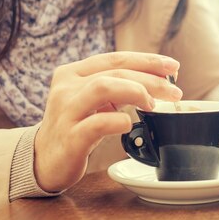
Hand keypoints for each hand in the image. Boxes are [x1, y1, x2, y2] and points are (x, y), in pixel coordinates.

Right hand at [34, 52, 182, 191]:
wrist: (44, 160)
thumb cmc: (76, 127)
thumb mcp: (93, 101)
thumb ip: (117, 87)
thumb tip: (158, 80)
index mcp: (73, 73)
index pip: (115, 59)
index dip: (147, 60)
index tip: (173, 66)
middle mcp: (67, 87)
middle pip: (114, 72)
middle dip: (150, 79)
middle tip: (175, 91)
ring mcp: (66, 112)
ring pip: (103, 88)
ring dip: (136, 92)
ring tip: (153, 104)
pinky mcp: (70, 137)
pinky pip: (97, 124)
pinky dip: (118, 121)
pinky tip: (129, 124)